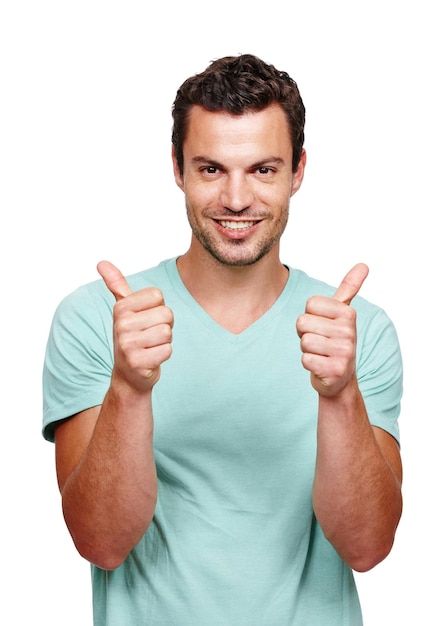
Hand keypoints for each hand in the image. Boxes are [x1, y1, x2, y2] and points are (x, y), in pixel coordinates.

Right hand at [97, 260, 172, 392]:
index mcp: (120, 308)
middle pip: (166, 314)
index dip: (158, 308)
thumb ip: (116, 285)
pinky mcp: (137, 363)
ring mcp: (127, 345)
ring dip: (164, 341)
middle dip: (164, 325)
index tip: (146, 319)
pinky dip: (163, 355)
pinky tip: (150, 358)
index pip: (157, 295)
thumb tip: (102, 262)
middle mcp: (121, 324)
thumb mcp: (123, 310)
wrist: (128, 375)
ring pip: (167, 332)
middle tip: (150, 335)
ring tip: (150, 346)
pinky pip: (167, 350)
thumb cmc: (131, 338)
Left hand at [296, 263, 368, 396]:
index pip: (310, 304)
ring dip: (307, 349)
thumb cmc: (336, 341)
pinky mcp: (335, 370)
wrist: (340, 378)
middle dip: (306, 333)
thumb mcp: (343, 313)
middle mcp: (349, 331)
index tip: (322, 325)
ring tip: (321, 353)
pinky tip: (321, 365)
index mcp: (348, 314)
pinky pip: (305, 359)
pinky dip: (309, 364)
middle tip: (320, 341)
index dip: (310, 316)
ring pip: (304, 341)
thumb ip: (349, 289)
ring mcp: (344, 352)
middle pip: (303, 322)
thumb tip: (363, 265)